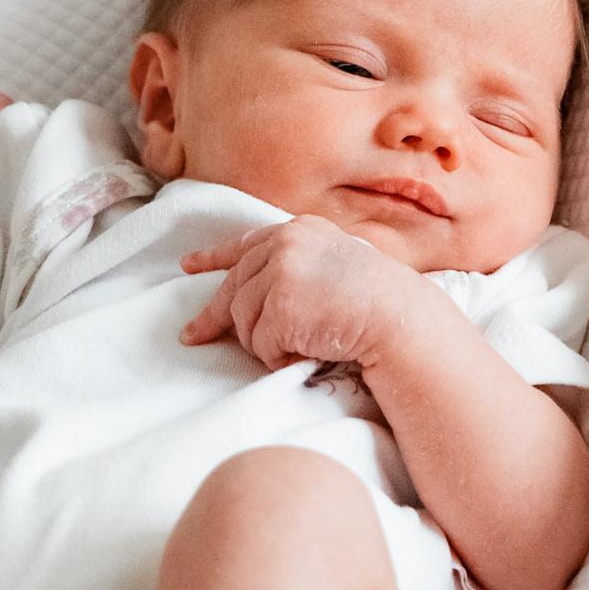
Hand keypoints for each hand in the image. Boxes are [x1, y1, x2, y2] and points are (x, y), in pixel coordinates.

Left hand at [179, 216, 424, 372]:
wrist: (400, 318)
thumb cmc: (377, 302)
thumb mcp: (334, 265)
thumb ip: (296, 267)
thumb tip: (251, 297)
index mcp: (299, 231)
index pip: (246, 244)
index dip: (212, 257)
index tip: (188, 265)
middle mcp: (285, 243)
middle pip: (234, 288)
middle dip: (215, 318)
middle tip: (193, 337)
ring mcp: (281, 272)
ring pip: (242, 321)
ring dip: (264, 344)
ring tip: (299, 346)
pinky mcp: (279, 305)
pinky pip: (260, 345)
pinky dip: (278, 358)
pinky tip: (305, 353)